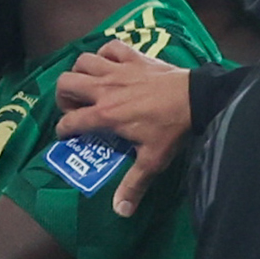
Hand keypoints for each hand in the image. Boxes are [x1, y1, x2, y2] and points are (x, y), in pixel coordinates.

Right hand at [55, 39, 190, 218]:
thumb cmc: (171, 129)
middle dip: (63, 96)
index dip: (63, 130)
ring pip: (82, 61)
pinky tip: (110, 64)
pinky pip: (110, 46)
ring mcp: (118, 69)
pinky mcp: (133, 56)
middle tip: (75, 107)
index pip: (70, 121)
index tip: (66, 134)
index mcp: (105, 114)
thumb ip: (133, 186)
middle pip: (65, 83)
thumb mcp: (151, 160)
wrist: (196, 98)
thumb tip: (120, 212)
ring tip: (88, 85)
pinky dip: (105, 53)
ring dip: (80, 72)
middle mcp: (104, 89)